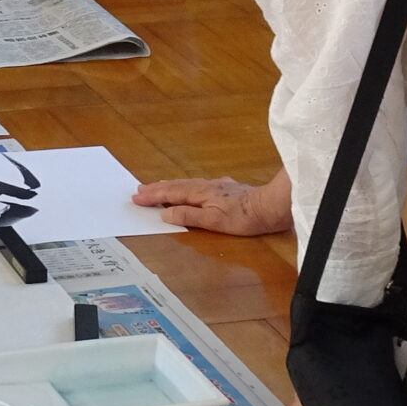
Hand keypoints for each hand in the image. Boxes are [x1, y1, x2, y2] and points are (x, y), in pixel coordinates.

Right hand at [133, 175, 292, 236]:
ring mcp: (217, 186)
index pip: (170, 194)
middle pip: (176, 186)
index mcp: (200, 193)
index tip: (136, 198)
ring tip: (157, 187)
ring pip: (187, 184)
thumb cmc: (244, 217)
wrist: (270, 207)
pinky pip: (199, 185)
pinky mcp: (226, 189)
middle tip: (139, 190)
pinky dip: (187, 186)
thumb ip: (189, 216)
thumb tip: (165, 213)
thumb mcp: (214, 221)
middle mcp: (206, 186)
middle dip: (157, 188)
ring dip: (170, 186)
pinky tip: (191, 187)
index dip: (153, 196)